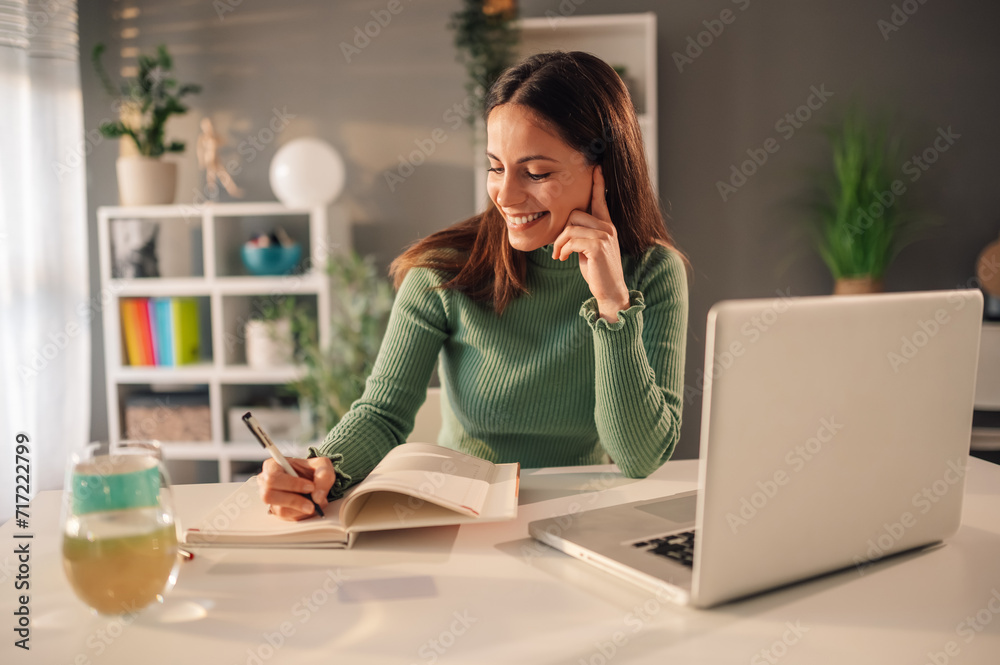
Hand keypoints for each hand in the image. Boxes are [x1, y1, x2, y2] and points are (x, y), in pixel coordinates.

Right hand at [259, 456, 334, 520]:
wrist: (313, 481)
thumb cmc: (312, 470)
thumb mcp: (322, 465)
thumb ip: (323, 476)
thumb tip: (317, 498)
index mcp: (272, 466)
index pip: (273, 478)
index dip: (291, 484)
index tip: (310, 487)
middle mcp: (266, 483)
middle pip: (269, 496)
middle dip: (294, 501)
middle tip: (312, 503)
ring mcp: (270, 500)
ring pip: (279, 510)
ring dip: (300, 510)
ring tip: (314, 504)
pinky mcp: (277, 512)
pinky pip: (287, 519)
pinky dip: (301, 515)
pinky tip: (309, 507)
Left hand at [551, 165, 629, 321]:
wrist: (610, 291)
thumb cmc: (597, 271)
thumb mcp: (589, 249)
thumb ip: (582, 235)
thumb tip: (566, 229)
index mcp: (606, 225)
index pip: (600, 200)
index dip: (598, 184)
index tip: (596, 168)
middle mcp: (608, 227)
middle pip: (575, 214)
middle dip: (561, 232)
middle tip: (558, 249)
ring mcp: (605, 236)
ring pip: (570, 227)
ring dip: (559, 243)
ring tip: (559, 255)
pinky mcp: (598, 246)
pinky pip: (572, 239)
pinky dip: (563, 249)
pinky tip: (563, 259)